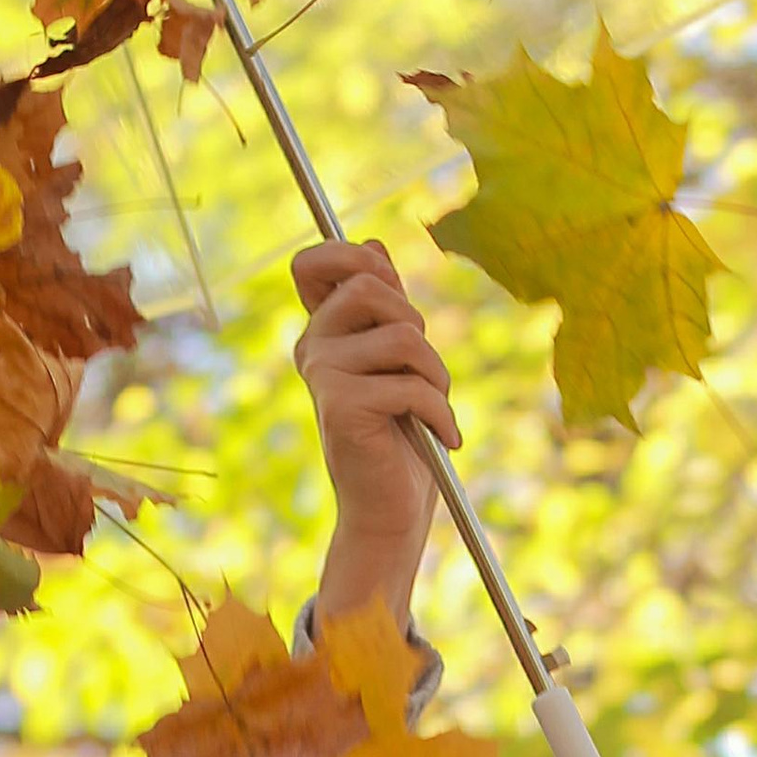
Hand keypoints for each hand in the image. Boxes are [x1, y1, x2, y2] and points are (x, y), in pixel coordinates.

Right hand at [292, 239, 458, 616]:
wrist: (391, 510)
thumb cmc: (400, 438)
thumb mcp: (398, 361)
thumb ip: (385, 308)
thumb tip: (374, 246)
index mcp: (322, 333)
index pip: (314, 261)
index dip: (355, 259)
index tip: (390, 293)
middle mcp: (312, 348)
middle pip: (370, 285)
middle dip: (416, 323)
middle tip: (425, 371)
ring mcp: (322, 377)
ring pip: (401, 334)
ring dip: (436, 372)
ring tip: (436, 406)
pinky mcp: (341, 407)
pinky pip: (411, 384)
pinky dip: (441, 412)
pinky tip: (443, 436)